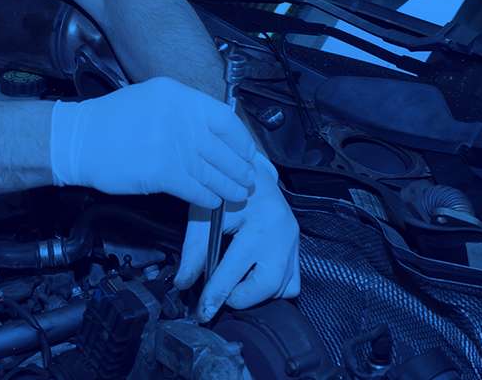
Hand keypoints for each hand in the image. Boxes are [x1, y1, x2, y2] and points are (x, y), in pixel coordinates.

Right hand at [50, 77, 258, 208]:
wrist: (78, 140)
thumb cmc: (110, 122)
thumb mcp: (150, 99)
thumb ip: (181, 112)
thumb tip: (212, 130)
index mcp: (179, 97)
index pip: (226, 119)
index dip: (241, 140)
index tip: (246, 153)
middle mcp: (181, 120)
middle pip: (225, 150)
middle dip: (240, 169)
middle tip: (248, 179)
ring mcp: (174, 147)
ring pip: (215, 173)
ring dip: (229, 187)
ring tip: (237, 194)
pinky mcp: (164, 173)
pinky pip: (197, 190)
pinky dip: (208, 198)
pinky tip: (212, 201)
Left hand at [175, 151, 299, 320]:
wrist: (250, 170)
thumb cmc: (225, 189)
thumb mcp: (204, 214)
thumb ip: (193, 251)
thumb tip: (184, 284)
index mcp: (259, 224)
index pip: (233, 271)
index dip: (215, 295)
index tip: (203, 312)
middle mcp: (283, 236)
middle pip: (266, 286)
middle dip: (239, 297)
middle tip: (221, 293)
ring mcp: (294, 242)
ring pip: (282, 288)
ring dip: (256, 294)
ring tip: (235, 283)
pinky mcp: (297, 247)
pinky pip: (292, 282)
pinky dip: (272, 288)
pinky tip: (253, 277)